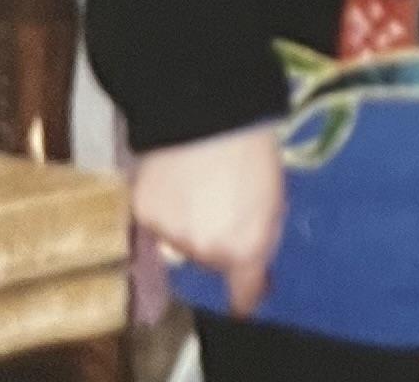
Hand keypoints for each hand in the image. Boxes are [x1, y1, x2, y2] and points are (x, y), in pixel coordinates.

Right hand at [131, 122, 283, 316]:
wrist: (211, 117)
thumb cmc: (256, 151)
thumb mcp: (274, 198)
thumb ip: (260, 234)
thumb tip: (252, 257)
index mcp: (245, 249)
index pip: (244, 292)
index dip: (246, 298)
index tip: (245, 301)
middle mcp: (205, 253)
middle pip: (210, 260)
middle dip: (218, 240)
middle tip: (225, 204)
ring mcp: (171, 238)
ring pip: (180, 243)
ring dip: (189, 224)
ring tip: (201, 184)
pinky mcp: (144, 216)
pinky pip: (157, 222)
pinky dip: (166, 205)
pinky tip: (177, 178)